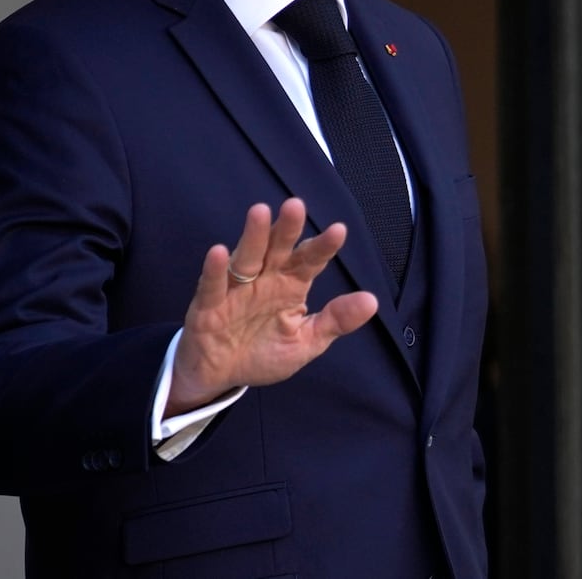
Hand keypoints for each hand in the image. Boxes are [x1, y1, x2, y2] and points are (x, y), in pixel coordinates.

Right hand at [167, 197, 377, 415]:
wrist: (220, 377)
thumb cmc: (264, 353)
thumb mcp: (306, 342)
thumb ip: (336, 321)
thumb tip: (372, 301)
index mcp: (291, 285)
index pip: (310, 261)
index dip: (323, 247)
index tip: (339, 230)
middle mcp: (265, 279)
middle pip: (278, 249)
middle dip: (287, 228)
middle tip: (296, 205)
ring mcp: (236, 289)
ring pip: (247, 257)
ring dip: (253, 236)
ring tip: (260, 212)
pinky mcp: (208, 306)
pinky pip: (213, 285)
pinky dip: (216, 270)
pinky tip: (220, 252)